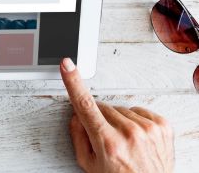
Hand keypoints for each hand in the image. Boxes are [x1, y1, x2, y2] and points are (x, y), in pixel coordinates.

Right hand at [60, 58, 174, 172]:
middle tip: (105, 138)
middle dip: (98, 119)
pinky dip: (134, 121)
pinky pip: (138, 111)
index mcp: (107, 142)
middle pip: (102, 108)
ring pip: (120, 109)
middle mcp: (129, 133)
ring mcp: (147, 129)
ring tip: (123, 141)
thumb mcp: (89, 164)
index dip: (74, 82)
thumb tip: (75, 115)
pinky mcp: (162, 126)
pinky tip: (134, 136)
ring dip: (117, 121)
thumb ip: (78, 136)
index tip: (67, 66)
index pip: (85, 105)